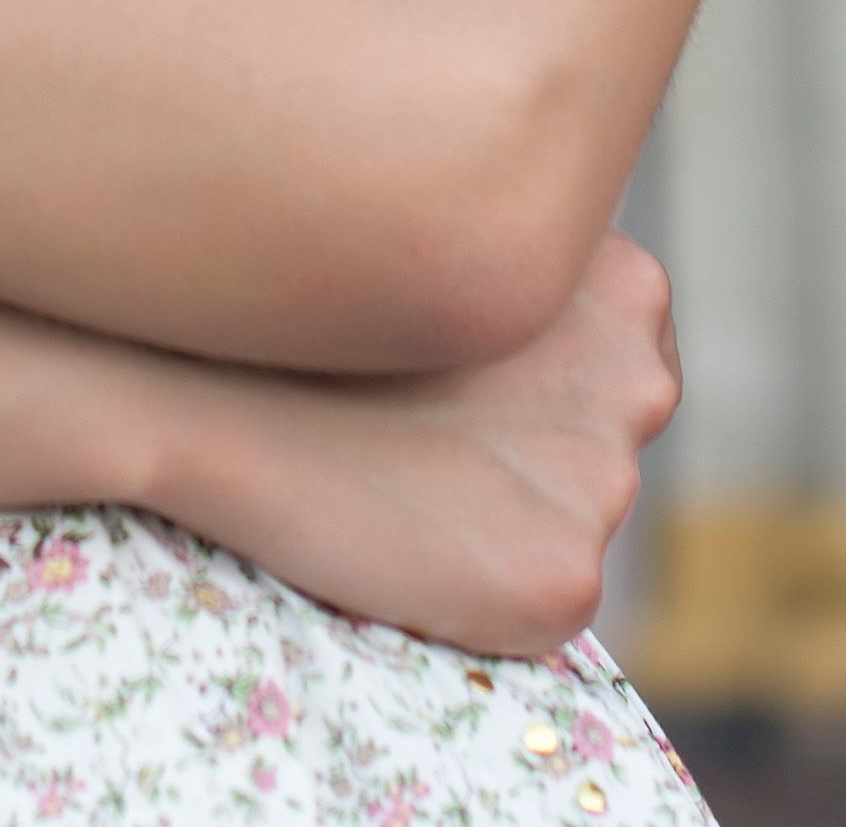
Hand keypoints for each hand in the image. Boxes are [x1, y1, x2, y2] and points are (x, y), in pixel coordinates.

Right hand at [149, 234, 678, 658]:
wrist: (203, 384)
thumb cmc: (300, 297)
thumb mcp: (446, 245)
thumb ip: (521, 282)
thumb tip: (536, 345)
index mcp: (626, 287)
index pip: (624, 352)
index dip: (532, 370)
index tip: (453, 371)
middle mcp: (641, 388)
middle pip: (600, 439)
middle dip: (526, 442)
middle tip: (414, 428)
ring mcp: (607, 491)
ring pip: (567, 517)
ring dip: (496, 509)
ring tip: (389, 473)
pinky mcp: (563, 585)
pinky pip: (536, 599)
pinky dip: (473, 583)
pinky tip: (394, 535)